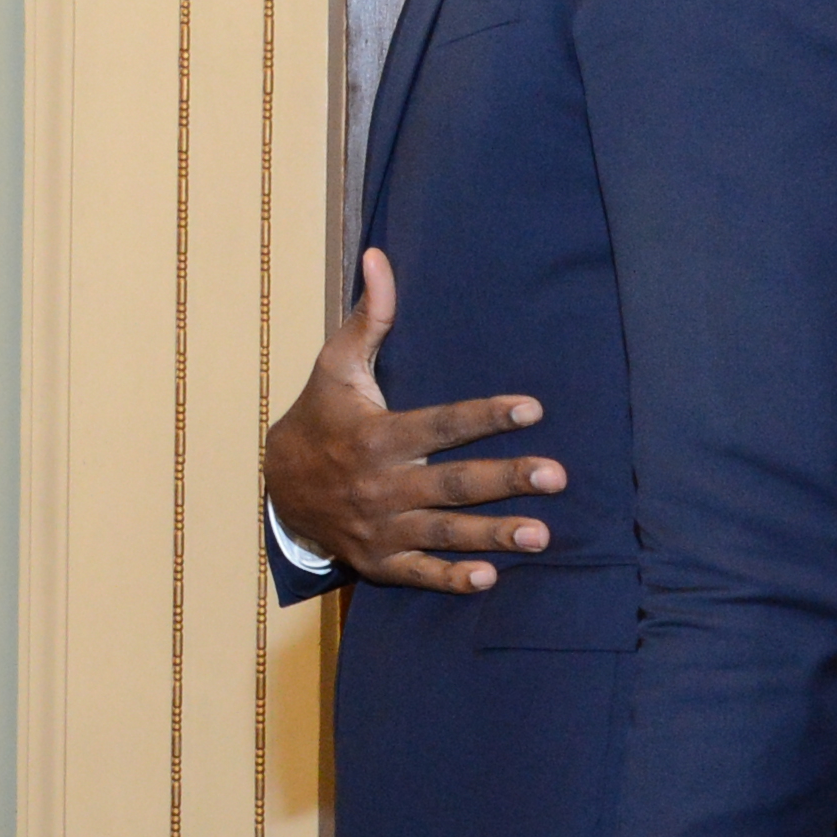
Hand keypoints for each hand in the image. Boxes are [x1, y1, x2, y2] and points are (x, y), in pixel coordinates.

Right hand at [263, 248, 566, 593]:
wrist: (279, 487)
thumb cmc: (320, 417)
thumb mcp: (337, 365)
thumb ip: (368, 316)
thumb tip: (379, 257)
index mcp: (376, 435)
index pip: (439, 424)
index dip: (485, 416)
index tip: (532, 408)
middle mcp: (381, 484)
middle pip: (452, 482)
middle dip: (506, 480)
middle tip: (557, 476)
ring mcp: (380, 527)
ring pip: (443, 532)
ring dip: (493, 534)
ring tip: (541, 534)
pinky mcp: (379, 561)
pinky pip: (418, 573)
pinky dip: (450, 579)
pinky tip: (488, 579)